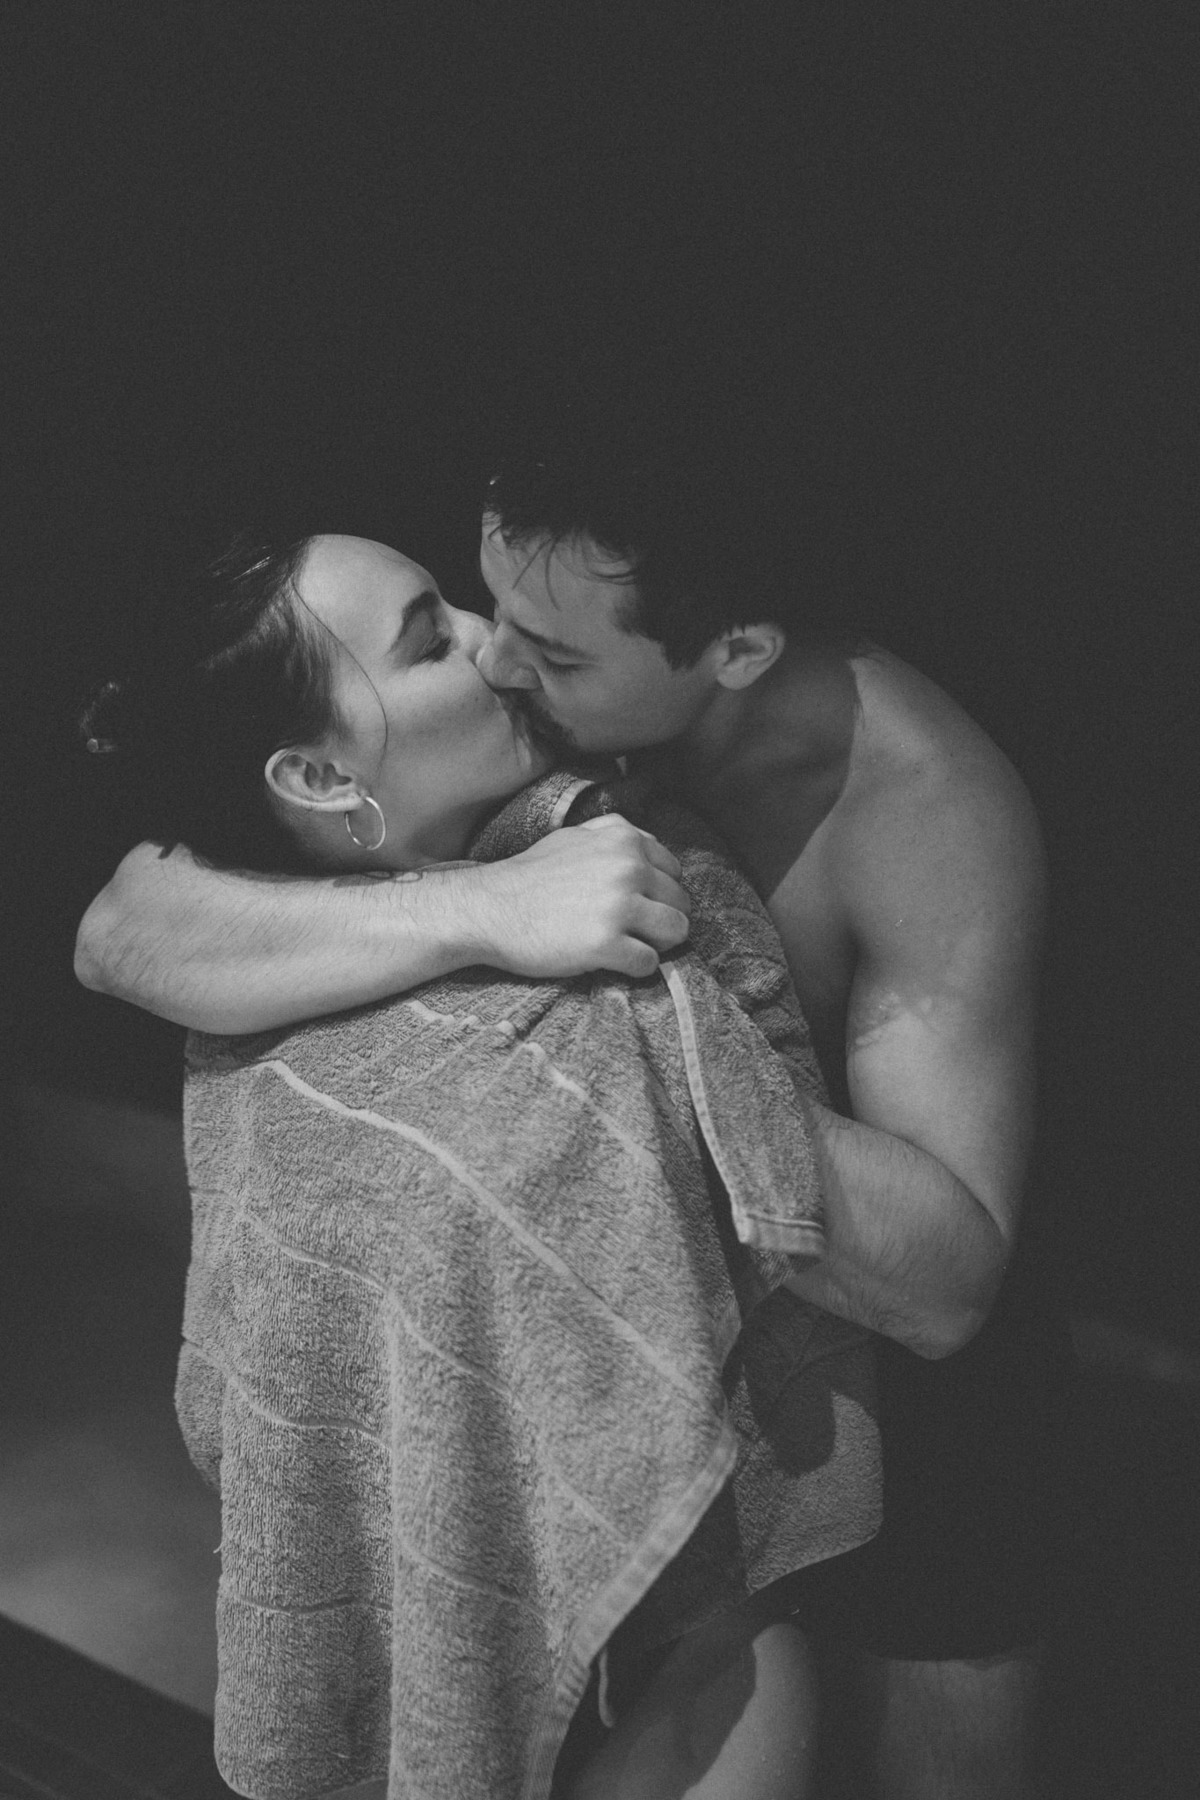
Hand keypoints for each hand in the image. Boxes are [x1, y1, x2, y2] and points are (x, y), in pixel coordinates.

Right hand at [469, 814, 691, 978]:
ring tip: (628, 945)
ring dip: (657, 943)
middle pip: (681, 903)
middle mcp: (628, 868)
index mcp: (624, 839)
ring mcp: (619, 906)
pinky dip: (635, 967)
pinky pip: (649, 964)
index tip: (638, 904)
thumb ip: (615, 836)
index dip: (659, 892)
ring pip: (676, 932)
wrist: (489, 909)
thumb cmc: (529, 876)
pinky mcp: (606, 944)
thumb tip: (650, 846)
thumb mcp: (575, 837)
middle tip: (631, 930)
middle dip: (661, 919)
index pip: (675, 871)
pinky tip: (611, 960)